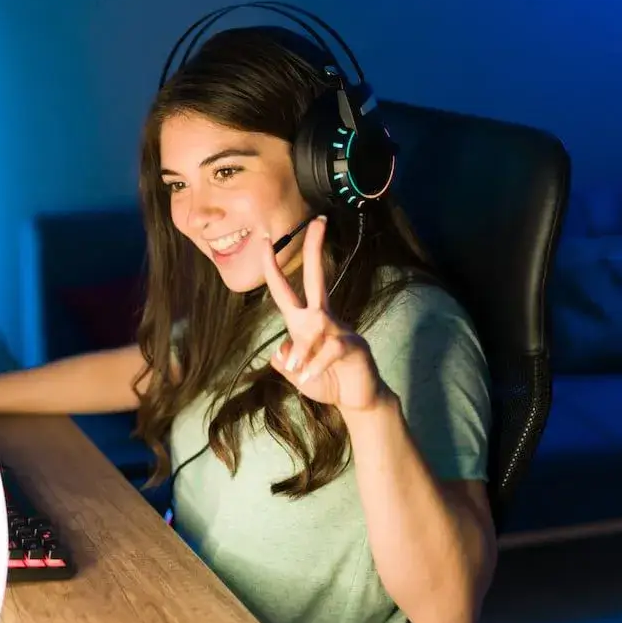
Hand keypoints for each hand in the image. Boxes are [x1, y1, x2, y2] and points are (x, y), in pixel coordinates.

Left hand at [260, 216, 389, 413]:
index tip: (264, 240)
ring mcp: (342, 330)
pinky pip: (332, 348)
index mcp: (306, 322)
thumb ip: (285, 362)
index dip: (273, 267)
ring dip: (303, 349)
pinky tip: (308, 378)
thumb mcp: (297, 375)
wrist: (357, 400)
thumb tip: (280, 352)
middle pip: (316, 279)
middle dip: (314, 250)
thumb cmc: (326, 382)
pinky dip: (316, 364)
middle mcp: (324, 320)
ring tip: (297, 371)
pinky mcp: (354, 346)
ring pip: (316, 324)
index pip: (286, 290)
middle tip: (317, 221)